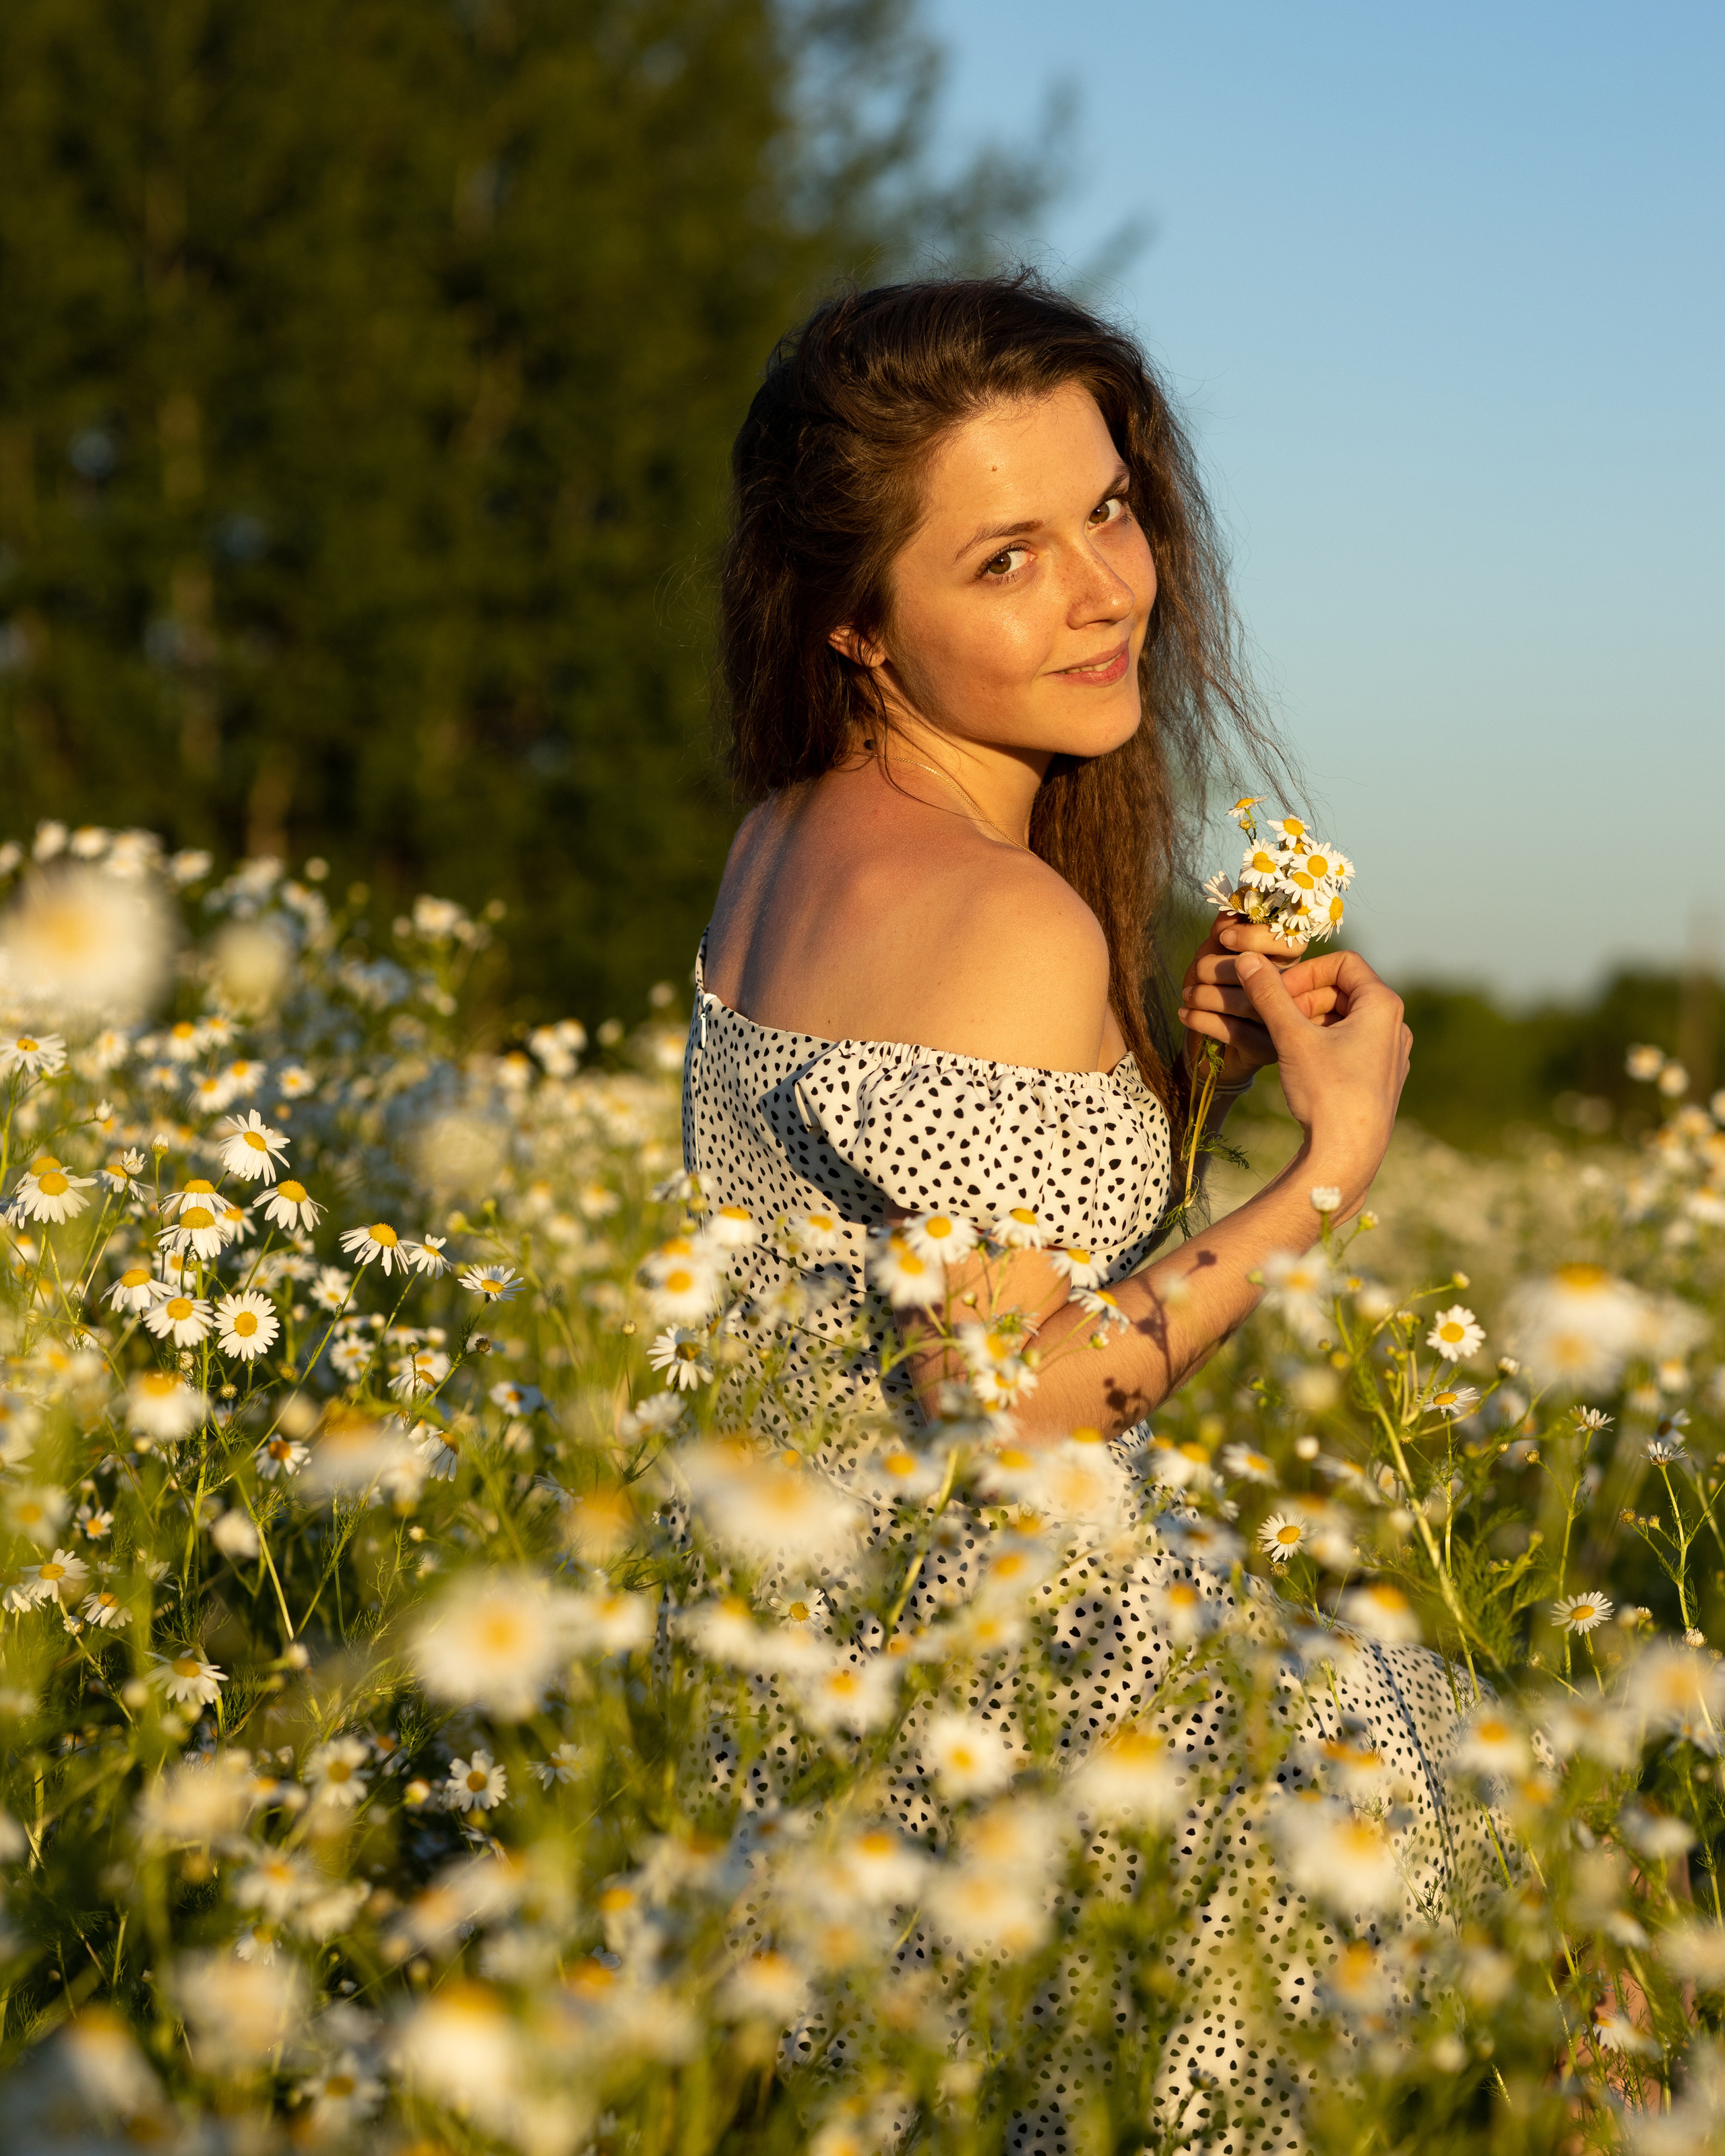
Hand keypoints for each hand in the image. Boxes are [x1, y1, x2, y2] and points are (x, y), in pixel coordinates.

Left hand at [1177, 916, 1339, 1090]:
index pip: (1291, 944)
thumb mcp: (1214, 957)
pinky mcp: (1266, 1051)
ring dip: (1208, 995)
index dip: (1258, 937)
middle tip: (1199, 971)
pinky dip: (1204, 1019)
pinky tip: (1185, 1014)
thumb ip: (1223, 932)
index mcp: (1286, 967)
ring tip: (1188, 994)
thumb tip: (1229, 913)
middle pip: (1267, 973)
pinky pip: (1236, 1031)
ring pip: (1249, 1003)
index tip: (1224, 939)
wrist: (1207, 1050)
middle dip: (1223, 968)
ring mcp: (1283, 1025)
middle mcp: (1292, 995)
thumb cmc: (1214, 994)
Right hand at [1228, 947, 1411, 1213]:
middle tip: (1273, 1016)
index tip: (1278, 991)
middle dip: (1304, 997)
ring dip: (1310, 1021)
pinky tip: (1298, 1063)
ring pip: (1344, 1020)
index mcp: (1383, 1006)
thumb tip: (1249, 959)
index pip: (1344, 963)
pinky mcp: (1380, 1079)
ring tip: (1281, 1039)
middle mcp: (1394, 1026)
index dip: (1306, 971)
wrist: (1347, 1155)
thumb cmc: (1326, 1092)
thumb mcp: (1292, 1037)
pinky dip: (1323, 1043)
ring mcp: (1390, 1054)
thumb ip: (1269, 994)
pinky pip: (1350, 1045)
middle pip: (1344, 991)